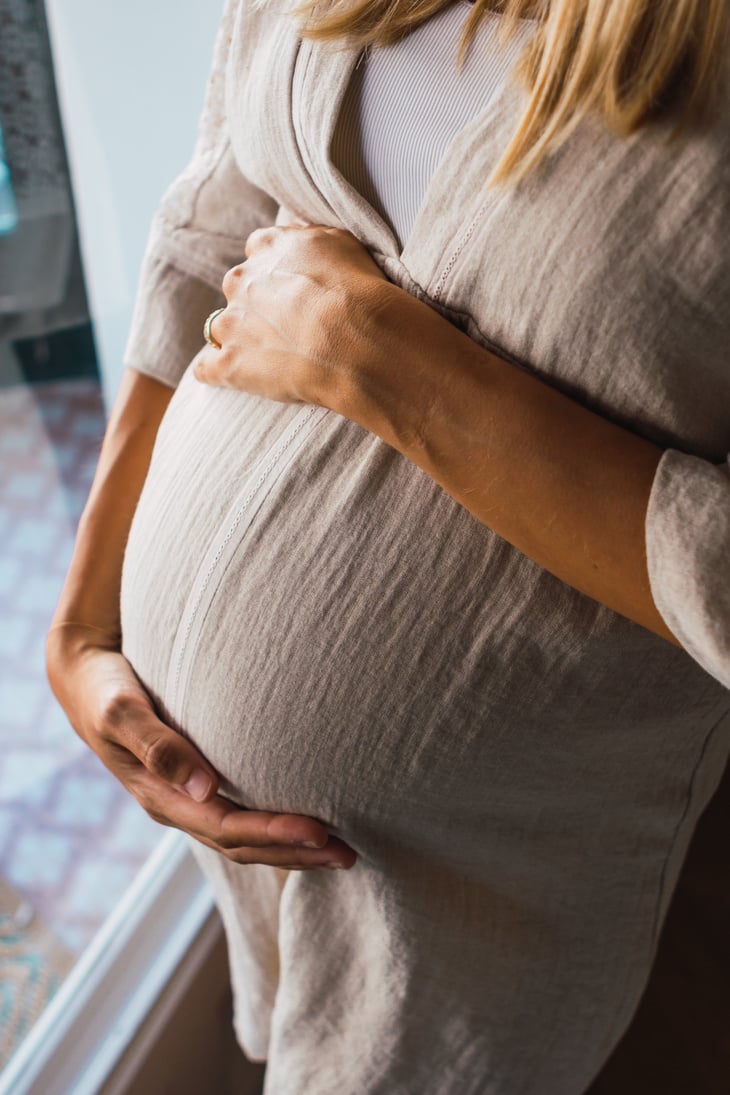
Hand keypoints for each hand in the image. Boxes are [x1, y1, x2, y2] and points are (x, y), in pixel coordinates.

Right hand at [46, 627, 355, 869]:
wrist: (84, 677)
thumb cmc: (104, 688)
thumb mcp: (120, 711)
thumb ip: (156, 745)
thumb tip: (202, 785)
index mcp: (161, 797)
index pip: (227, 828)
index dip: (274, 834)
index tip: (320, 831)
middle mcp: (178, 806)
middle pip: (243, 846)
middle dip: (295, 853)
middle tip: (348, 854)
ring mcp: (187, 798)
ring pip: (245, 838)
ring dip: (292, 847)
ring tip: (341, 850)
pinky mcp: (197, 783)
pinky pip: (242, 815)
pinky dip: (276, 826)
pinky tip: (307, 822)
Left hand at [193, 223, 388, 409]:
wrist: (353, 338)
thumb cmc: (357, 291)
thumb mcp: (341, 243)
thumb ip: (310, 240)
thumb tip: (298, 241)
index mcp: (267, 248)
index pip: (258, 251)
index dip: (274, 272)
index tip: (291, 288)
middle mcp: (241, 281)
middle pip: (238, 289)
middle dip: (256, 304)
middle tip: (287, 326)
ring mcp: (231, 324)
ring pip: (220, 328)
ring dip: (238, 338)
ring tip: (267, 356)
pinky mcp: (229, 364)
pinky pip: (208, 368)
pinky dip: (217, 371)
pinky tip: (234, 376)